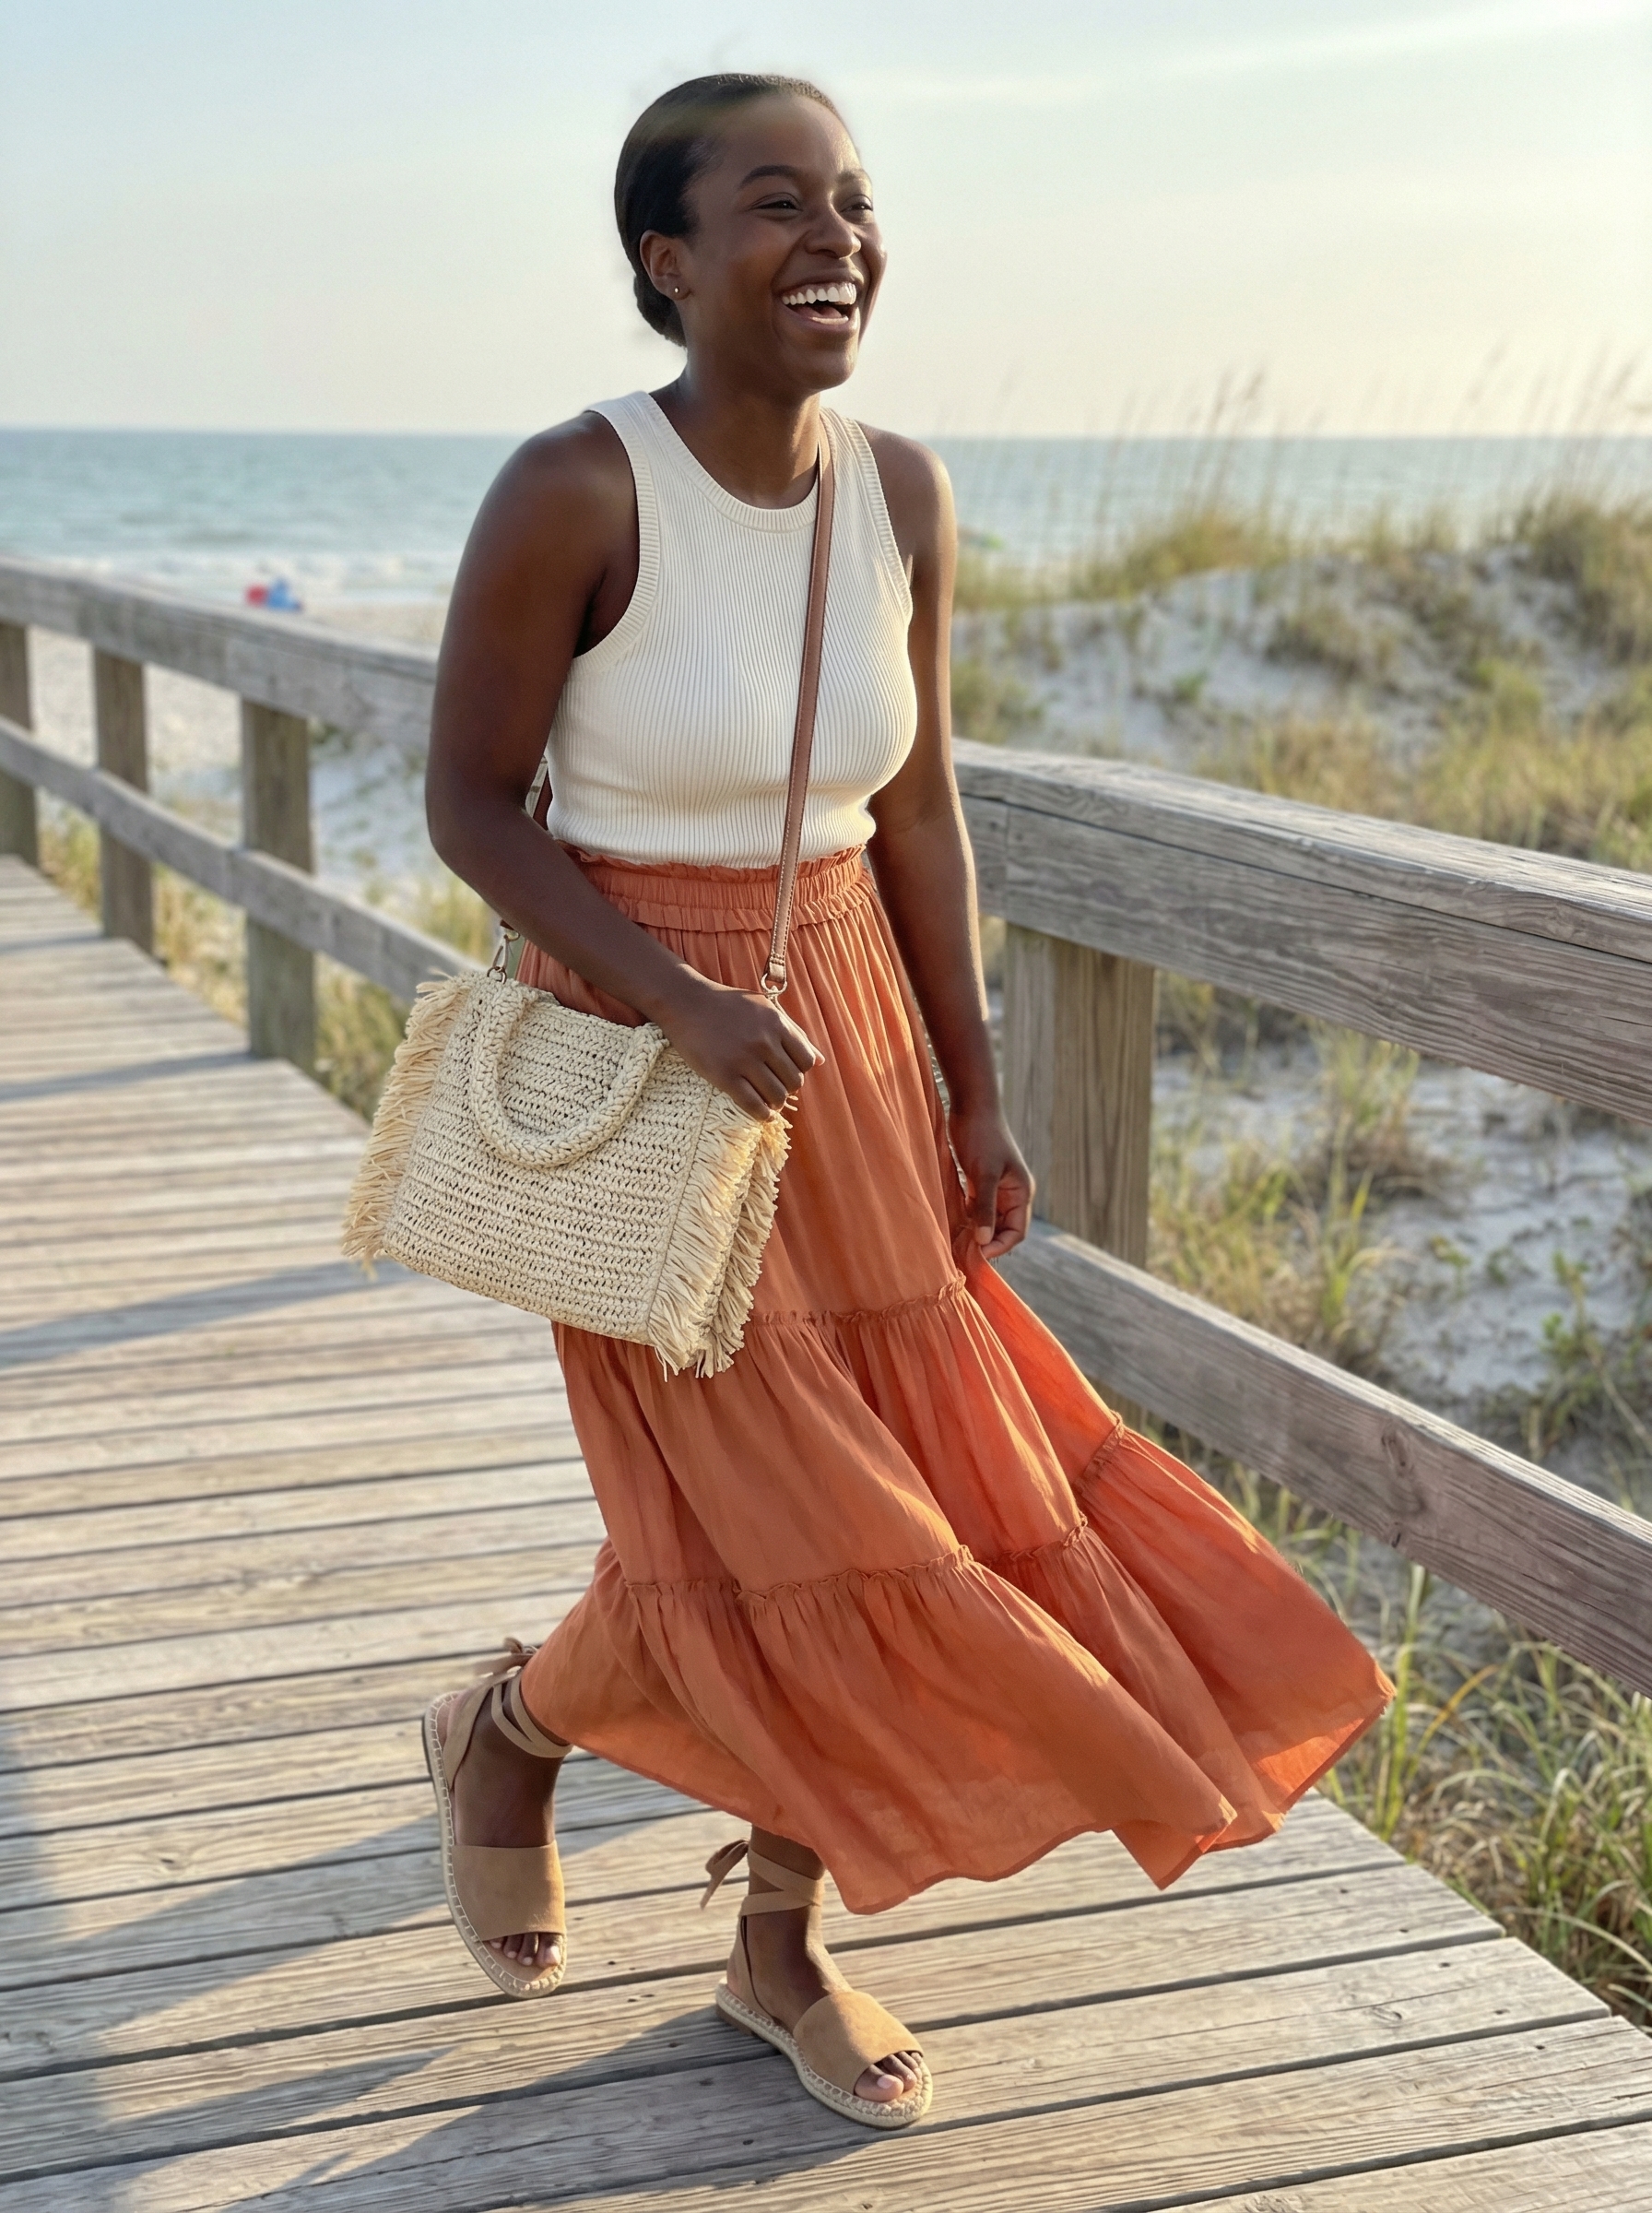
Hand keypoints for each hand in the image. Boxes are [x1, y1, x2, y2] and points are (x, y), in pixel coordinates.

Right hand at [658, 976, 820, 1120]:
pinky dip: (762, 1115)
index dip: (800, 1070)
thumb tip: (822, 1060)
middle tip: (776, 1087)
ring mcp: (744, 1060)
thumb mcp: (765, 1008)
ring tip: (769, 1101)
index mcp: (776, 1023)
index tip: (787, 1072)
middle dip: (788, 1087)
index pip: (806, 1060)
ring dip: (776, 1103)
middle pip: (794, 1081)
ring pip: (777, 1096)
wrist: (687, 1003)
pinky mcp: (724, 1076)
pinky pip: (753, 1105)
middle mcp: (763, 1042)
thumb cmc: (728, 1004)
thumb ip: (794, 1032)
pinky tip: (762, 1114)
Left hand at [950, 1107, 1033, 1260]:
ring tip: (956, 1241)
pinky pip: (975, 1208)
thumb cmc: (982, 1136)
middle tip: (963, 1251)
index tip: (978, 1253)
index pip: (1016, 1232)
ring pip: (987, 1220)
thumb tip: (983, 1240)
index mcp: (1021, 1192)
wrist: (972, 1106)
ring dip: (975, 1231)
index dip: (1000, 1246)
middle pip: (1002, 1229)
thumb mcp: (984, 1174)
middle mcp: (1011, 1193)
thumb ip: (984, 1207)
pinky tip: (952, 1223)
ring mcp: (995, 1188)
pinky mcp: (979, 1182)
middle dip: (986, 1241)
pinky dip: (967, 1217)